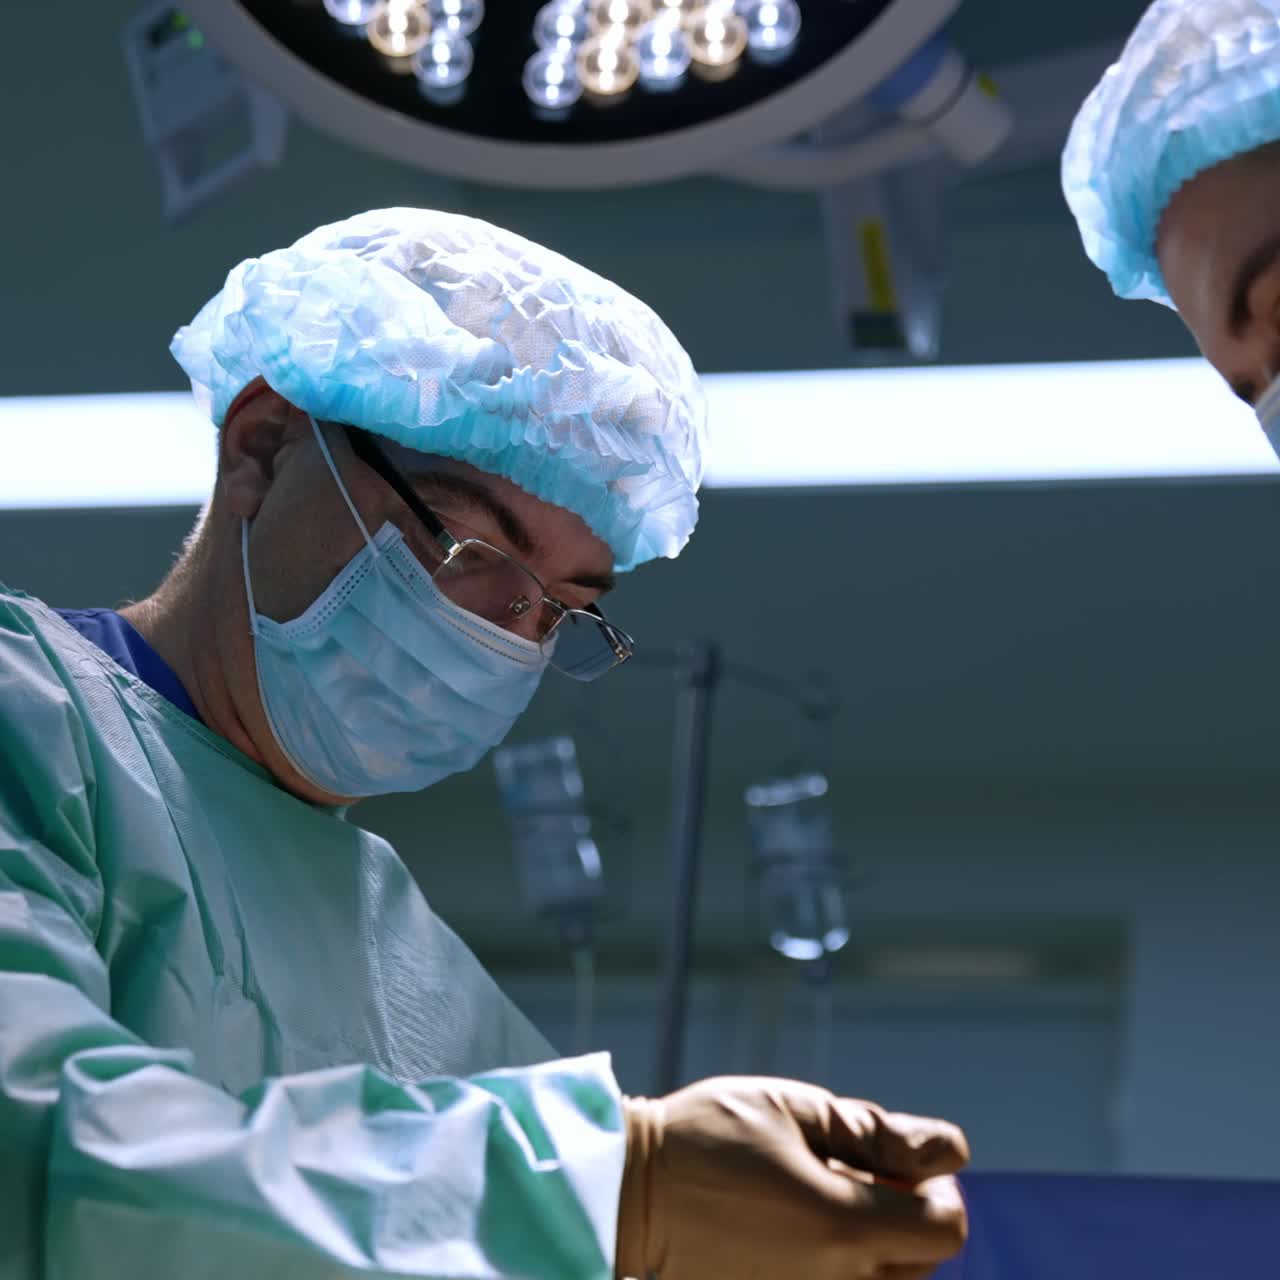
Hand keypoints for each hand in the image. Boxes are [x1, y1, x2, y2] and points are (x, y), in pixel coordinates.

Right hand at [615, 1076, 968, 1279]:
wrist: (630, 1192)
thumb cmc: (709, 1136)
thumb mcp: (794, 1108)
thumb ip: (878, 1132)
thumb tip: (951, 1151)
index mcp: (842, 1224)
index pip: (947, 1226)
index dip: (935, 1186)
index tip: (894, 1161)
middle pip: (924, 1263)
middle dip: (906, 1214)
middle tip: (850, 1172)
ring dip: (877, 1246)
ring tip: (819, 1200)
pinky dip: (838, 1266)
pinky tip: (797, 1229)